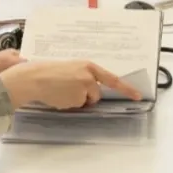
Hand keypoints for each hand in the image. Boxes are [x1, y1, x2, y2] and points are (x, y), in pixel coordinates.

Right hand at [0, 59, 142, 108]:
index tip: (138, 96)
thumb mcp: (71, 68)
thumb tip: (93, 89)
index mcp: (89, 66)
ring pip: (86, 101)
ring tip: (61, 91)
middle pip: (96, 94)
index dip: (126, 88)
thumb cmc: (49, 71)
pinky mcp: (75, 99)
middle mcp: (89, 77)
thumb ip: (85, 76)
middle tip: (68, 88)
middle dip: (86, 96)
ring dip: (77, 100)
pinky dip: (68, 104)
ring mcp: (83, 88)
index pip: (112, 79)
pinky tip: (58, 96)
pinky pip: (76, 106)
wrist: (34, 77)